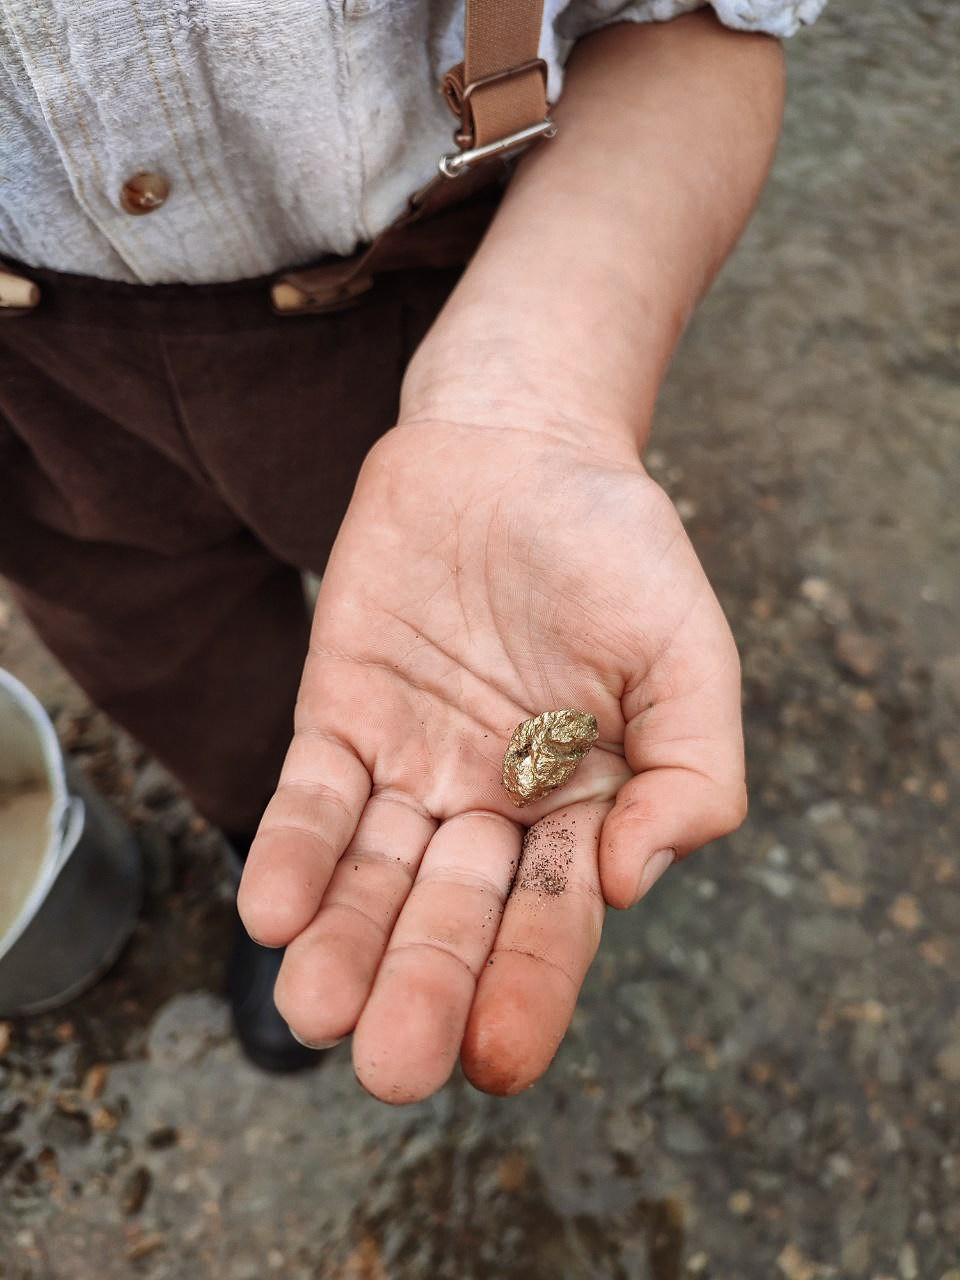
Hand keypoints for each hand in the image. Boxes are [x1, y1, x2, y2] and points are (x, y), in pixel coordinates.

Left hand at [237, 417, 744, 1101]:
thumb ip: (693, 772)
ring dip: (340, 942)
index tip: (496, 1059)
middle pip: (448, 916)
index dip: (526, 990)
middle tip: (394, 1066)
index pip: (549, 920)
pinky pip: (313, 796)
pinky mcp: (339, 715)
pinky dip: (292, 849)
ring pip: (370, 875)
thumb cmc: (615, 546)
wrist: (514, 445)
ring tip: (314, 1011)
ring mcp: (409, 762)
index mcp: (580, 807)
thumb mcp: (688, 654)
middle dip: (422, 988)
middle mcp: (487, 804)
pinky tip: (272, 909)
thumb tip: (631, 881)